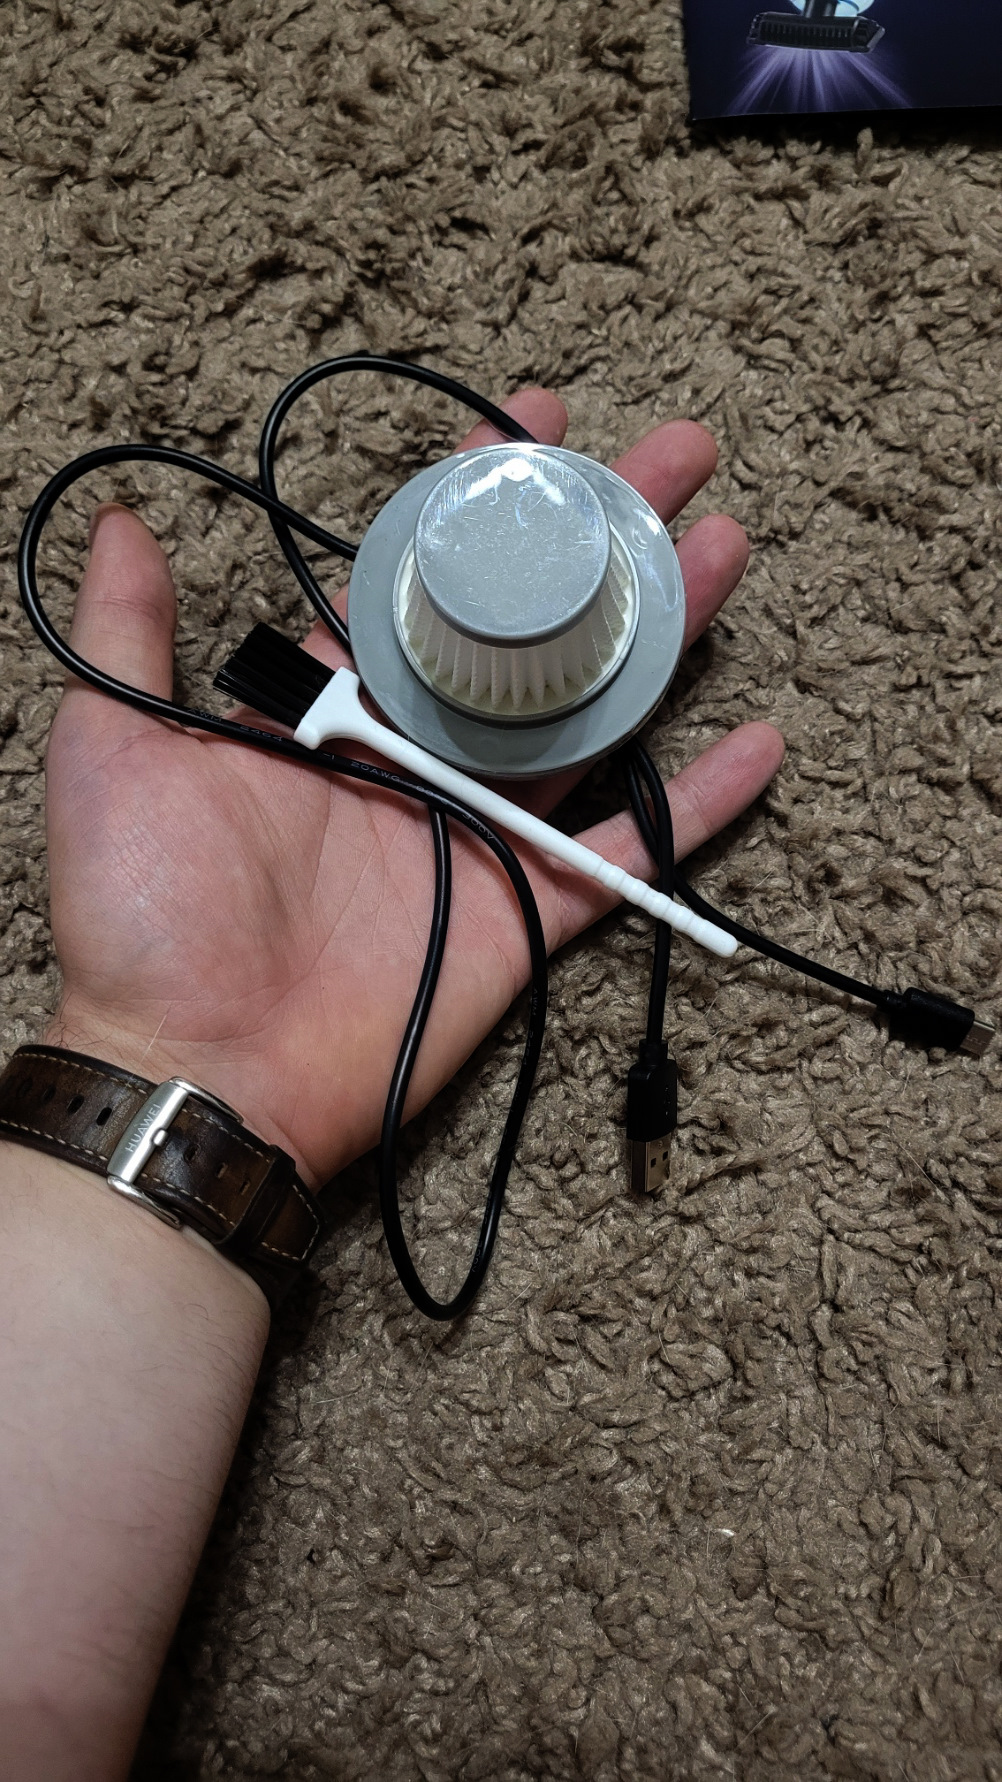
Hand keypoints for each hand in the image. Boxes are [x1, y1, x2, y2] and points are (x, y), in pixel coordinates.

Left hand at [43, 391, 783, 1187]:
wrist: (197, 1069)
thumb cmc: (143, 919)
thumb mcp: (113, 755)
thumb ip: (127, 640)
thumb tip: (119, 522)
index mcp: (337, 711)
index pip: (423, 583)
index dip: (478, 501)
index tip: (534, 422)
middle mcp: (419, 759)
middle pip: (531, 633)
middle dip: (600, 543)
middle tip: (671, 459)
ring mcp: (479, 833)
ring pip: (592, 722)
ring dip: (660, 639)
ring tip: (720, 552)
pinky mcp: (523, 916)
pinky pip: (625, 858)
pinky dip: (695, 810)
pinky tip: (759, 745)